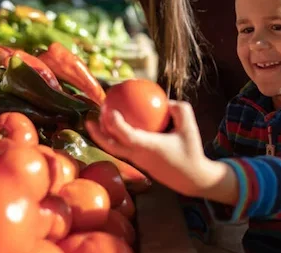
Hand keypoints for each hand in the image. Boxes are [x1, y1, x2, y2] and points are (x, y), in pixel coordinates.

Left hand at [85, 100, 218, 197]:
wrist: (192, 179)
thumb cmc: (191, 151)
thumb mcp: (190, 127)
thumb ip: (179, 110)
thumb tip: (165, 100)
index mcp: (148, 147)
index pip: (126, 135)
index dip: (115, 124)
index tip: (109, 110)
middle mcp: (138, 156)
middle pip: (111, 147)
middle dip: (96, 134)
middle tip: (88, 120)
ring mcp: (138, 162)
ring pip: (115, 149)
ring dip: (104, 137)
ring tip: (98, 122)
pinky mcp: (140, 165)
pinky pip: (125, 150)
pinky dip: (119, 139)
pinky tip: (122, 128)